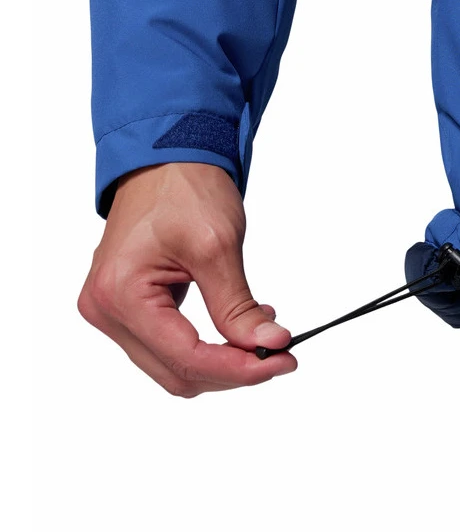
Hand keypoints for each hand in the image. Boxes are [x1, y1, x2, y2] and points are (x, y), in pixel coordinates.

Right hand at [78, 162, 296, 396]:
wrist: (166, 160)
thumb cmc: (183, 188)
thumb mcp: (218, 246)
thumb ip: (237, 305)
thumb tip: (268, 344)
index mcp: (120, 294)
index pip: (185, 357)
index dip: (239, 368)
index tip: (283, 360)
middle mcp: (105, 310)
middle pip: (177, 371)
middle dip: (233, 371)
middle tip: (281, 355)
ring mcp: (112, 311)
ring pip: (173, 365)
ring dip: (222, 360)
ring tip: (264, 334)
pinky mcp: (128, 308)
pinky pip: (169, 345)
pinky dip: (208, 345)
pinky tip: (241, 325)